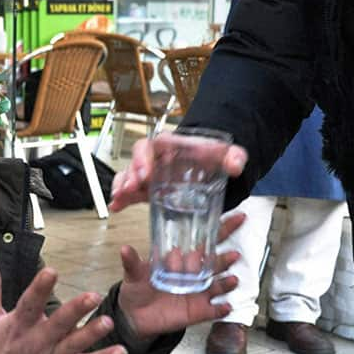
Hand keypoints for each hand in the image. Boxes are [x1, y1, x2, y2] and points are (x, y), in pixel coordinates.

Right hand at [0, 255, 127, 353]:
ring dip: (92, 334)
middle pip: (58, 324)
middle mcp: (36, 342)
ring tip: (109, 322)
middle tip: (93, 295)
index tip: (51, 271)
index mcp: (18, 326)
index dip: (39, 288)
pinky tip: (121, 351)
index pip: (29, 304)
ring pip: (75, 345)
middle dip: (75, 310)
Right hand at [109, 133, 247, 212]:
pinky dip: (121, 199)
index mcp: (169, 146)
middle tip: (130, 189)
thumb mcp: (226, 154)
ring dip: (121, 187)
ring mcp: (149, 173)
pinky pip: (130, 192)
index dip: (143, 158)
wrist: (208, 164)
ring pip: (128, 177)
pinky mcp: (147, 188)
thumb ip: (234, 156)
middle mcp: (155, 158)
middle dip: (129, 175)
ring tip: (119, 199)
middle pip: (135, 162)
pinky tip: (116, 207)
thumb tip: (236, 165)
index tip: (145, 172)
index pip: (150, 146)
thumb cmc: (211, 155)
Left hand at [116, 212, 244, 337]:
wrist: (135, 316)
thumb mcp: (134, 275)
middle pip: (216, 263)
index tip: (237, 218)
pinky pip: (214, 310)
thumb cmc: (138, 290)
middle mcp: (194, 275)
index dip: (222, 230)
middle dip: (225, 259)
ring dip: (226, 283)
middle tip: (233, 254)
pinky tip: (226, 306)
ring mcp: (198, 293)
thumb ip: (133, 263)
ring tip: (231, 279)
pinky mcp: (198, 311)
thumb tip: (124, 249)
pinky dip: (221, 309)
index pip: (205, 242)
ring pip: (217, 285)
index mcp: (182, 260)